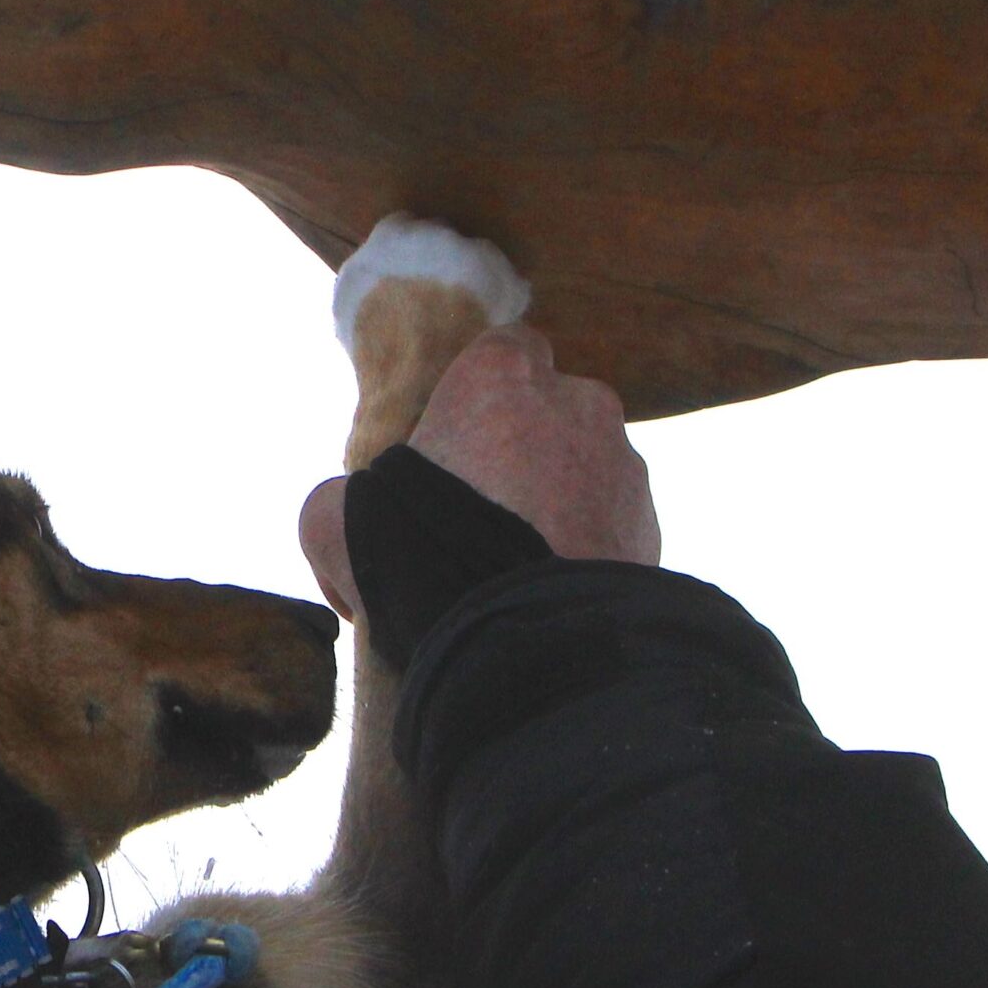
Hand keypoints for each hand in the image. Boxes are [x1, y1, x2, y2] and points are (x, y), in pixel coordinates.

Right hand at [298, 323, 660, 618]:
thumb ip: (343, 498)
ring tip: (518, 561)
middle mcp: (579, 400)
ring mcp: (625, 462)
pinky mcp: (650, 524)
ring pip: (587, 465)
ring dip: (559, 498)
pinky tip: (550, 587)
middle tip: (481, 510)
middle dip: (524, 446)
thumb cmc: (424, 557)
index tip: (451, 442)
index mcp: (503, 374)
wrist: (522, 638)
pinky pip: (612, 520)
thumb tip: (347, 526)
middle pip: (551, 407)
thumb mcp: (336, 519)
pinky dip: (587, 543)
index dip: (479, 392)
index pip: (503, 349)